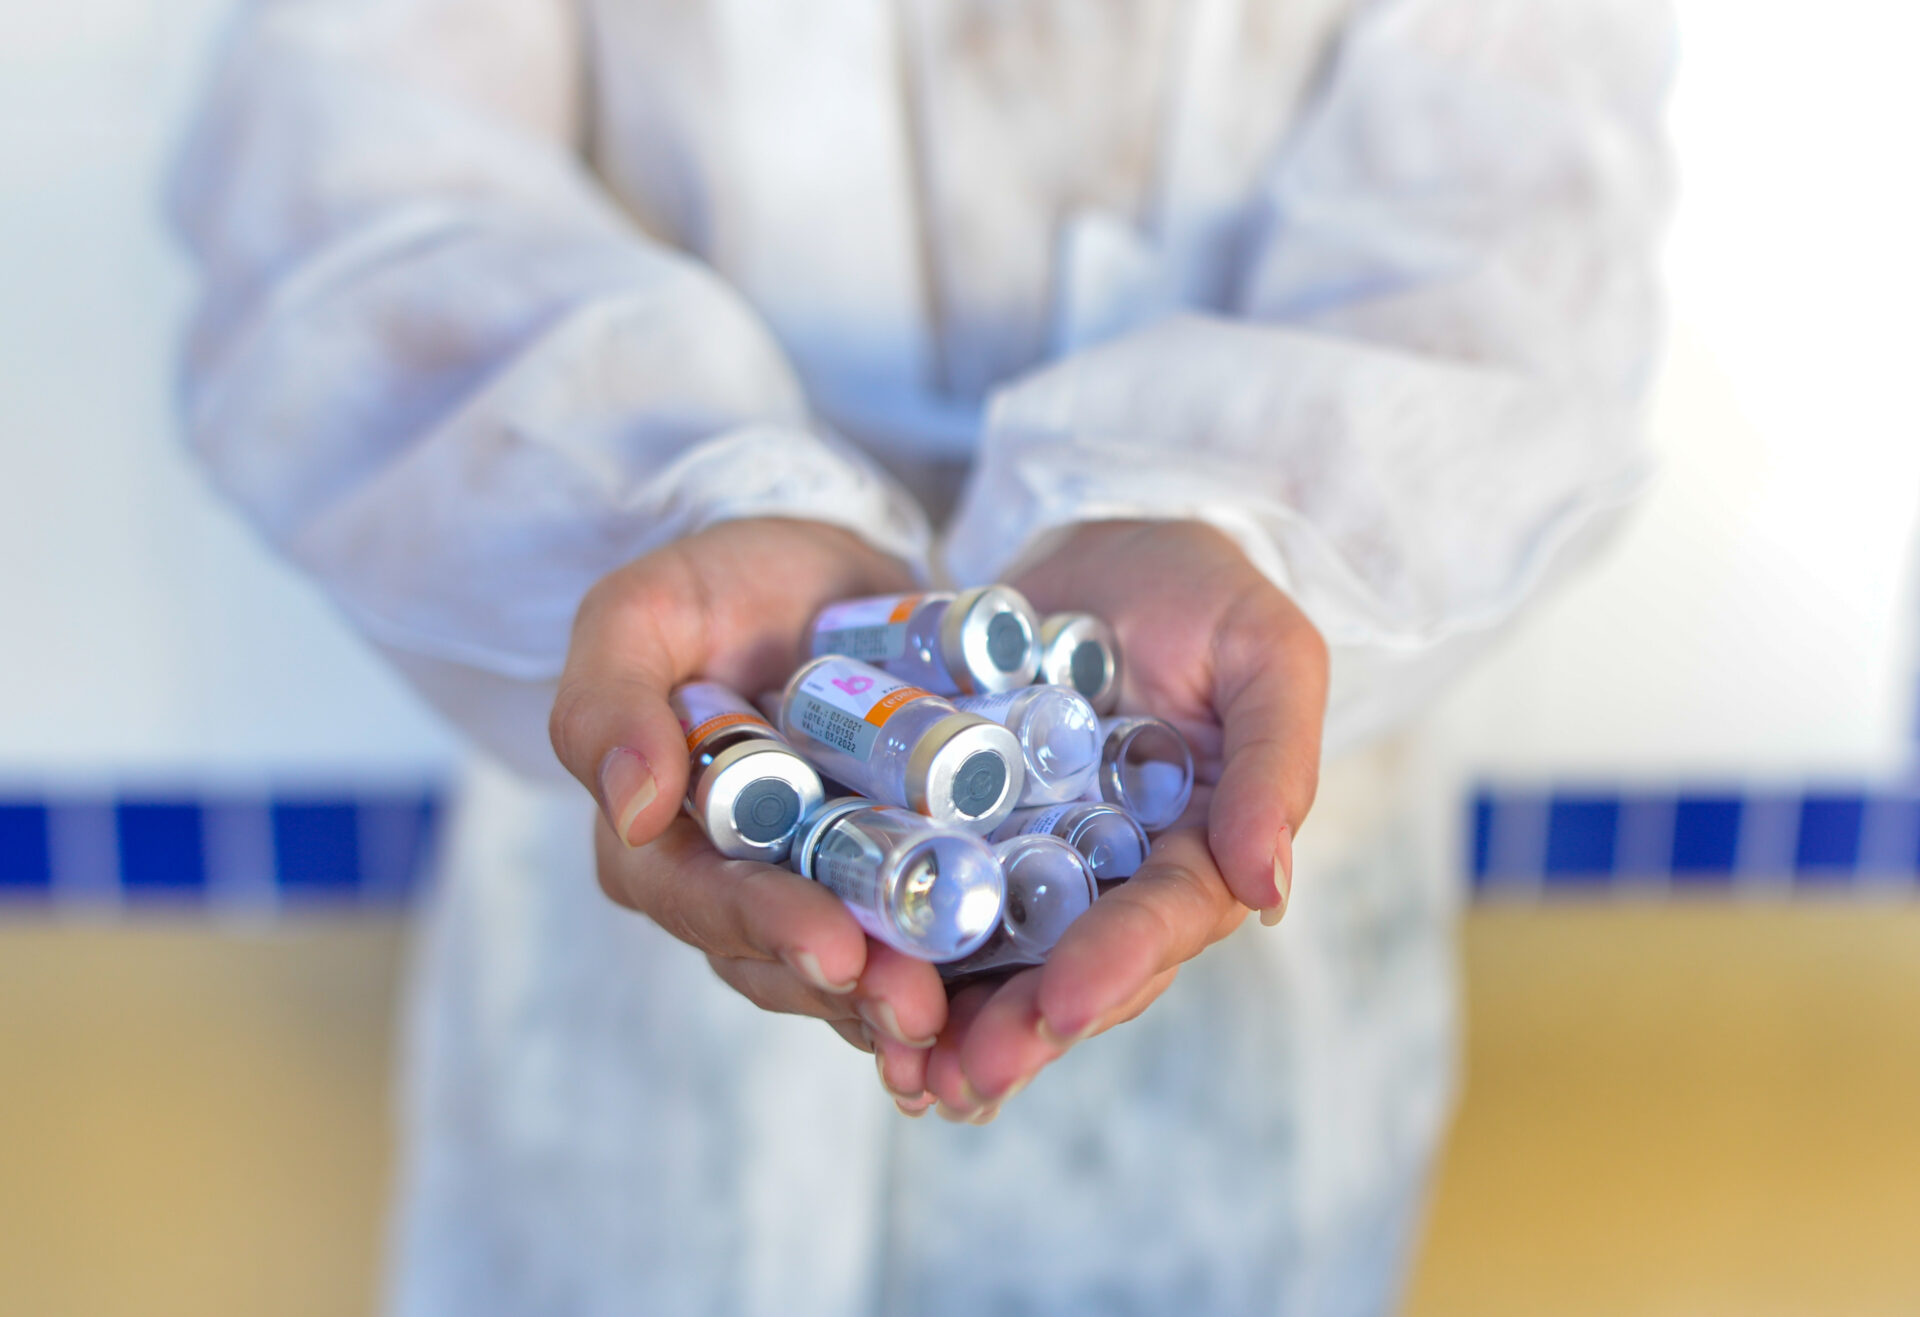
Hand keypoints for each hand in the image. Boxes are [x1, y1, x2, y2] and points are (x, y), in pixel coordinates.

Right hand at [549, 518, 953, 1113]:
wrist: (821, 567)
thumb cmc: (717, 585)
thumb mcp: (640, 613)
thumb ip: (608, 699)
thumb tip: (629, 808)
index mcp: (657, 839)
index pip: (702, 899)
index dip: (766, 928)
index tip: (833, 947)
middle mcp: (733, 884)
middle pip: (782, 958)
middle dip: (851, 987)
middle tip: (918, 1007)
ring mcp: (817, 886)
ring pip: (852, 967)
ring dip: (903, 998)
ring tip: (964, 1017)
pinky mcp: (891, 875)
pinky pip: (919, 936)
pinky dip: (958, 974)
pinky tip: (1004, 998)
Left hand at [901, 521, 1328, 1121]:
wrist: (1103, 549)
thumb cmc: (1204, 594)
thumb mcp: (1266, 652)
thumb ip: (1275, 761)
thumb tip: (1269, 889)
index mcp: (1194, 850)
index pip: (1160, 921)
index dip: (1114, 968)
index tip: (1063, 1008)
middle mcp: (1111, 877)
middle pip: (1070, 970)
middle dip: (1018, 1031)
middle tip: (957, 1080)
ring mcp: (1032, 862)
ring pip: (995, 961)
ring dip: (949, 1023)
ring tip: (899, 1074)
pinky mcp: (960, 834)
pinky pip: (928, 900)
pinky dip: (896, 951)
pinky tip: (850, 999)